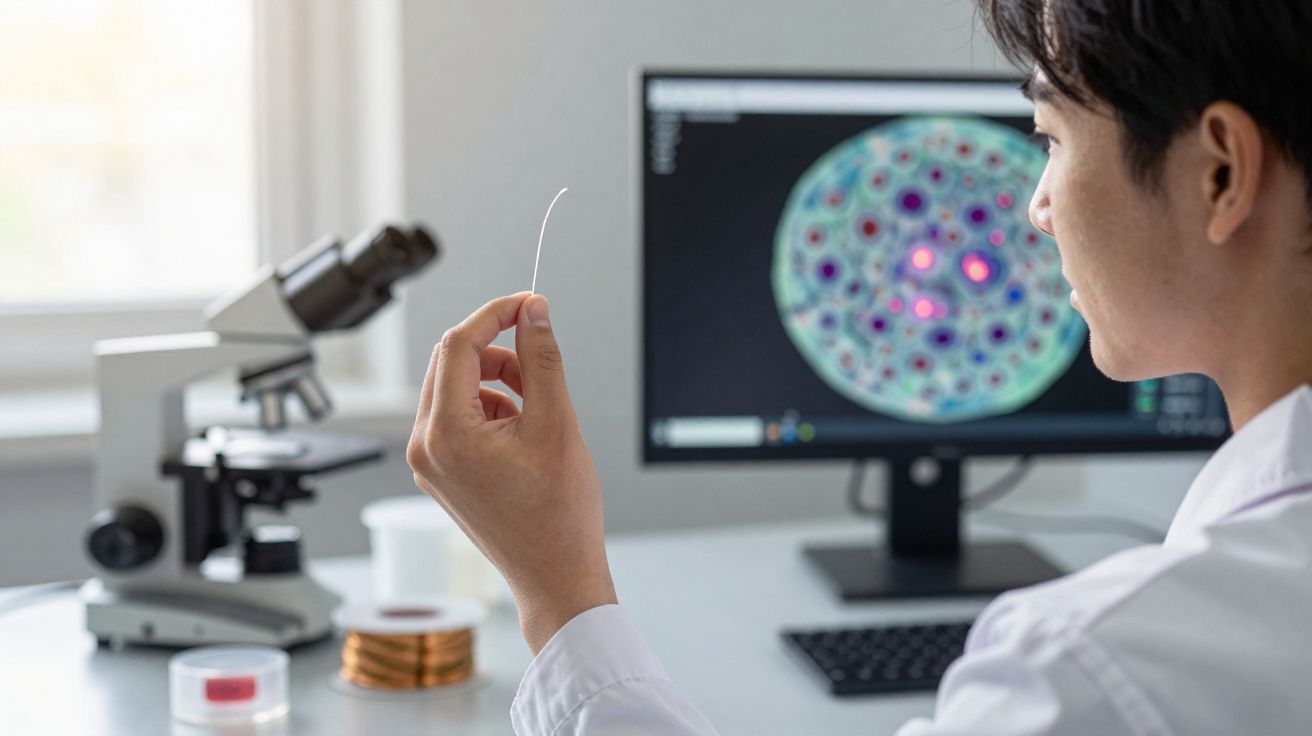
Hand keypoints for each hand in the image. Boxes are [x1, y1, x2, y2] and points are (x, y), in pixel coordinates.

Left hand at [406, 292, 616, 653]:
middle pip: (448, 362)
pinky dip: (487, 407)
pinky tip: (523, 430)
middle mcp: (424, 447)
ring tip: (536, 403)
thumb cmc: (559, 515)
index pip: (457, 344)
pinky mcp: (439, 473)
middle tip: (537, 353)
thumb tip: (534, 311)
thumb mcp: (556, 422)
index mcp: (446, 433)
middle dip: (494, 348)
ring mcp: (428, 463)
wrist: (555, 576)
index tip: (528, 304)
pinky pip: (454, 417)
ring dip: (493, 378)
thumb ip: (541, 358)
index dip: (495, 314)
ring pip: (452, 388)